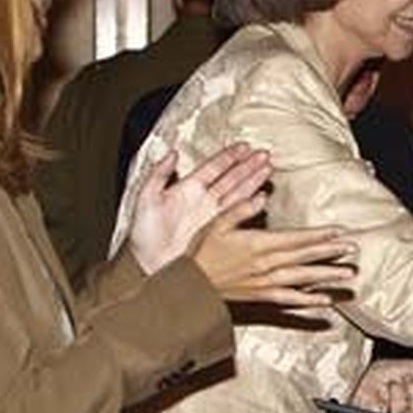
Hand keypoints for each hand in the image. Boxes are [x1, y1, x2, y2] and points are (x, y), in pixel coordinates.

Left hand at [126, 143, 272, 273]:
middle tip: (264, 154)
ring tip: (268, 168)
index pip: (212, 167)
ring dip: (254, 180)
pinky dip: (252, 206)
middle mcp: (204, 201)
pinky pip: (239, 215)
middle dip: (248, 165)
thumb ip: (158, 174)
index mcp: (187, 189)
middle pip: (231, 178)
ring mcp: (214, 216)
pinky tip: (262, 197)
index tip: (243, 146)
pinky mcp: (220, 231)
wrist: (149, 265)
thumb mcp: (146, 200)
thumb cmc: (145, 237)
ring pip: (239, 193)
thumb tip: (172, 153)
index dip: (228, 156)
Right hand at [191, 206, 356, 306]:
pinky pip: (290, 300)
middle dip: (331, 253)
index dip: (319, 235)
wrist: (190, 286)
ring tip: (348, 274)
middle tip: (353, 249)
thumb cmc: (201, 252)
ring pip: (302, 279)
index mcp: (258, 244)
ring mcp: (266, 283)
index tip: (339, 231)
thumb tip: (262, 194)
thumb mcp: (217, 223)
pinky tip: (326, 301)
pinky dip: (309, 301)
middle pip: (305, 257)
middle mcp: (266, 265)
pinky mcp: (262, 297)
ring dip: (327, 276)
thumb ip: (240, 208)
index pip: (295, 238)